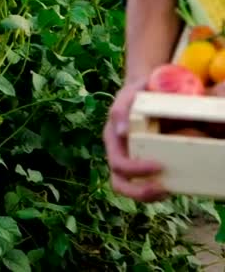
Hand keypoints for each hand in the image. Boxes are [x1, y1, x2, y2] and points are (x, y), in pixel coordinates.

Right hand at [103, 78, 168, 201]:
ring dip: (146, 195)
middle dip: (139, 192)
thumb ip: (121, 108)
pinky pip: (143, 182)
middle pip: (119, 183)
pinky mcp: (140, 161)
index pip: (118, 164)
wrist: (146, 89)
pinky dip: (155, 188)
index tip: (159, 165)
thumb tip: (122, 132)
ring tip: (167, 192)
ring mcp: (128, 158)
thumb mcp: (129, 93)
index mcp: (112, 138)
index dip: (136, 170)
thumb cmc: (138, 91)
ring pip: (129, 188)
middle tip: (162, 190)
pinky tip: (171, 185)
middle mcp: (118, 152)